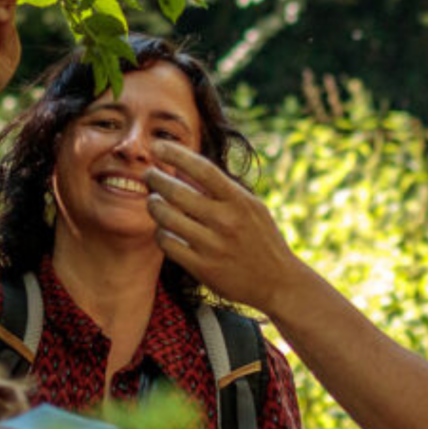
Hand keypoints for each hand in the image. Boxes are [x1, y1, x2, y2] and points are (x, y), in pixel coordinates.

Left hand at [145, 142, 303, 314]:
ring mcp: (213, 246)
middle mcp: (226, 221)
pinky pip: (167, 243)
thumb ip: (224, 189)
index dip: (176, 153)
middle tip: (149, 174)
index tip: (158, 145)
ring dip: (153, 205)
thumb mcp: (252, 208)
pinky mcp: (202, 268)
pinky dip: (161, 232)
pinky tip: (164, 229)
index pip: (202, 168)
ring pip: (165, 217)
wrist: (278, 283)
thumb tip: (186, 167)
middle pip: (176, 192)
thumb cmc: (262, 239)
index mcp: (240, 201)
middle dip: (155, 178)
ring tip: (154, 201)